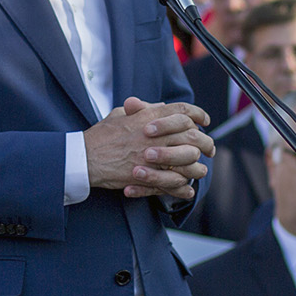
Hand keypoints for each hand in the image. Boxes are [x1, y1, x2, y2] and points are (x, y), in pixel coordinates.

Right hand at [83, 97, 213, 200]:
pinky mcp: (148, 176)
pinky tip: (187, 189)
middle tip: (209, 148)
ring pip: (188, 161)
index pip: (183, 111)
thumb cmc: (100, 136)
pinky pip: (174, 183)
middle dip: (205, 142)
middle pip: (192, 136)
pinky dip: (183, 188)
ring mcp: (153, 156)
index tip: (204, 121)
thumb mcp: (119, 115)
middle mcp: (155, 135)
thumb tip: (158, 106)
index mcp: (149, 117)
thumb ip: (141, 110)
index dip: (198, 114)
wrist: (85, 158)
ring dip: (197, 166)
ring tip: (200, 169)